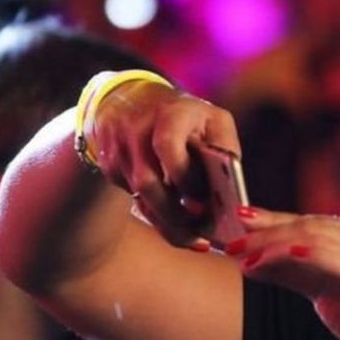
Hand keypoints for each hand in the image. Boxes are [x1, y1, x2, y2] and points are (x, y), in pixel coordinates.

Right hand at [89, 80, 240, 248]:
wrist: (131, 100)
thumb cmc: (187, 117)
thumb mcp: (214, 121)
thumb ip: (224, 150)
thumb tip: (232, 194)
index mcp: (169, 113)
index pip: (168, 147)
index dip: (186, 179)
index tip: (205, 202)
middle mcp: (137, 128)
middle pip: (148, 182)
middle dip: (175, 215)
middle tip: (202, 236)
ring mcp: (117, 148)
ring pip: (139, 198)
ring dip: (167, 223)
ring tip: (193, 239)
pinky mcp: (108, 165)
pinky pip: (133, 198)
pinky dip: (156, 214)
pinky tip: (175, 221)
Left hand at [226, 207, 339, 339]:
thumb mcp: (320, 289)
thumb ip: (290, 269)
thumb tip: (247, 257)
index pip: (309, 219)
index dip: (269, 221)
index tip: (235, 225)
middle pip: (307, 224)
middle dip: (264, 233)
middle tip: (230, 243)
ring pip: (311, 237)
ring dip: (270, 246)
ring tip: (242, 258)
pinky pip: (325, 257)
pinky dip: (292, 255)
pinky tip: (266, 262)